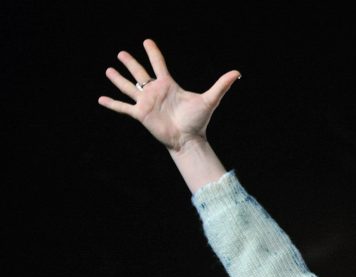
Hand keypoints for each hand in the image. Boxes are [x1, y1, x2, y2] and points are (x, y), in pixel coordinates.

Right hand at [98, 39, 240, 151]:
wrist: (189, 139)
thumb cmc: (198, 120)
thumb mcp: (210, 99)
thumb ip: (221, 85)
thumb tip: (237, 73)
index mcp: (169, 85)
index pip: (158, 64)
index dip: (153, 52)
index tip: (147, 41)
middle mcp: (155, 92)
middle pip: (140, 73)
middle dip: (130, 63)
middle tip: (121, 53)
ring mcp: (146, 103)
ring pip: (129, 87)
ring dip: (118, 79)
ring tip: (108, 70)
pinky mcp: (140, 114)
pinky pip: (122, 107)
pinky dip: (112, 103)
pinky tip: (100, 99)